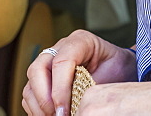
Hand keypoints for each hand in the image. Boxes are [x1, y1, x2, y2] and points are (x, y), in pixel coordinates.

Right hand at [22, 29, 136, 115]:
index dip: (59, 89)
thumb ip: (91, 88)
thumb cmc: (118, 70)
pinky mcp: (44, 76)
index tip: (64, 112)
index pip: (61, 61)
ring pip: (31, 82)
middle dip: (45, 98)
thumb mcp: (110, 75)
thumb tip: (76, 108)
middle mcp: (60, 48)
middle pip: (38, 68)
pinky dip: (36, 108)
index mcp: (80, 41)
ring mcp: (50, 61)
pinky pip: (30, 93)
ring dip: (39, 106)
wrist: (120, 68)